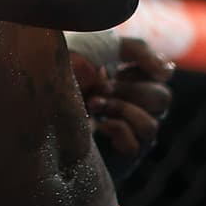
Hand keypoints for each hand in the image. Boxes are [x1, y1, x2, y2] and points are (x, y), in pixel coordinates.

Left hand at [72, 36, 175, 180]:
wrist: (36, 103)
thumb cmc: (67, 73)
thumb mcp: (101, 48)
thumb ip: (137, 50)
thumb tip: (168, 71)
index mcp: (136, 80)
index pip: (163, 74)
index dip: (143, 68)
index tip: (117, 67)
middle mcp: (139, 107)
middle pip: (162, 99)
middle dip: (128, 90)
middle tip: (100, 86)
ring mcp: (132, 134)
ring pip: (151, 125)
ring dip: (121, 110)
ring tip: (94, 105)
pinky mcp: (121, 157)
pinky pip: (135, 146)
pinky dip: (116, 131)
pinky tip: (96, 126)